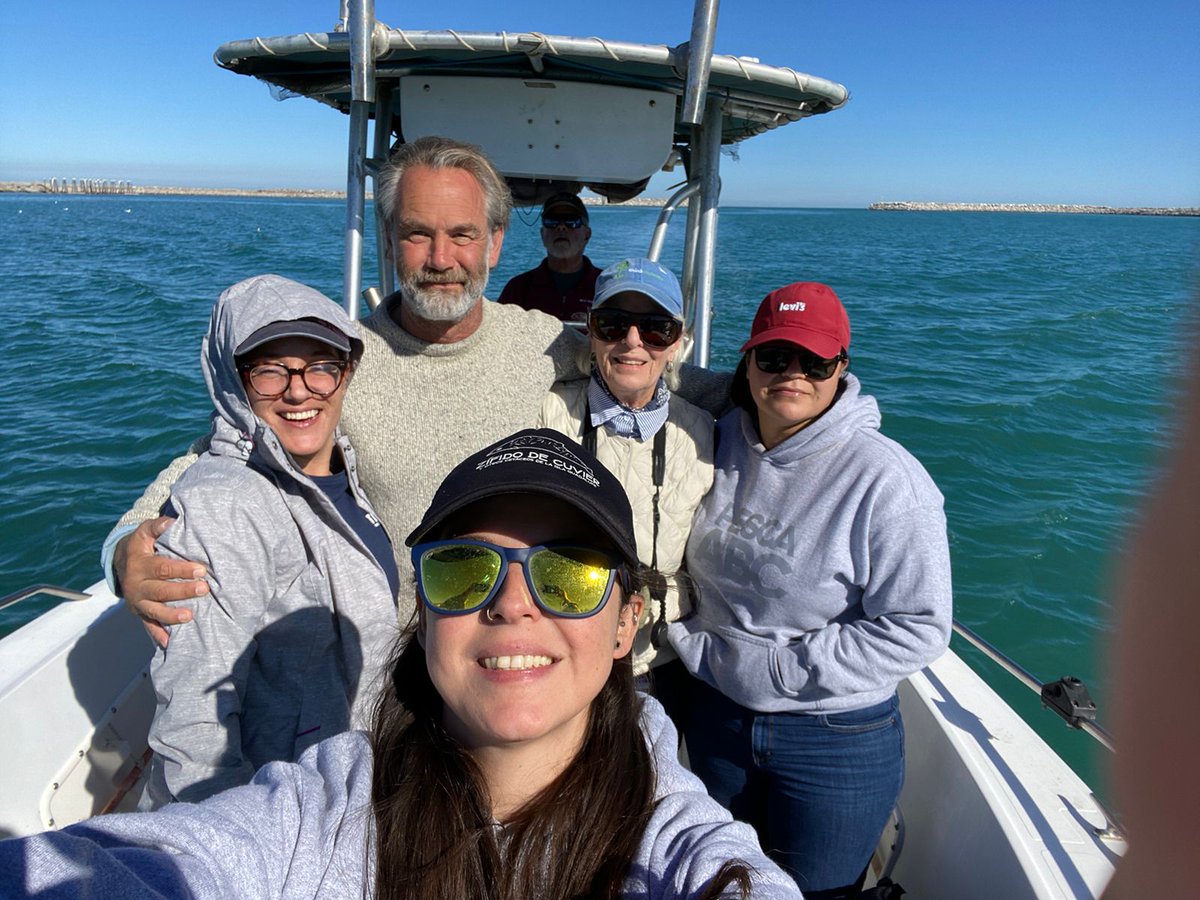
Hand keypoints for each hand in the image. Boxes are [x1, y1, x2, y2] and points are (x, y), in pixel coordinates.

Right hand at [114, 516, 207, 647]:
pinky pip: (148, 626)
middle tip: (204, 589)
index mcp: (140, 565)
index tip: (201, 570)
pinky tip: (170, 643)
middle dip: (182, 591)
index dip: (182, 569)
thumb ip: (157, 526)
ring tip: (190, 616)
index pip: (163, 568)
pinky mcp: (140, 614)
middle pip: (161, 590)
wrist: (120, 564)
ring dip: (172, 615)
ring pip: (154, 611)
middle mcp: (137, 585)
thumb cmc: (141, 547)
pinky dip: (158, 635)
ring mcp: (138, 602)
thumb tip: (171, 521)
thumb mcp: (143, 533)